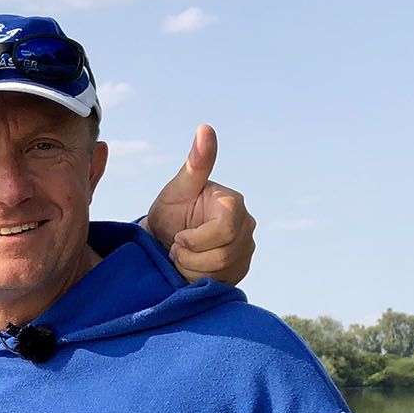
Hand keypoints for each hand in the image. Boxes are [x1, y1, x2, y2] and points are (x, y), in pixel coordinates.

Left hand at [142, 125, 256, 286]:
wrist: (166, 240)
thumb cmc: (170, 211)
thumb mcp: (177, 189)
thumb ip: (194, 164)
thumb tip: (205, 128)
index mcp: (233, 203)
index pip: (224, 231)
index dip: (196, 241)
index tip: (177, 239)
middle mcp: (247, 226)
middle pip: (223, 255)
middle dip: (190, 257)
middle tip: (175, 248)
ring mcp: (246, 250)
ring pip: (221, 272)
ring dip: (192, 269)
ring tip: (181, 257)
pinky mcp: (240, 270)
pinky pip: (221, 284)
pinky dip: (199, 280)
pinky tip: (190, 269)